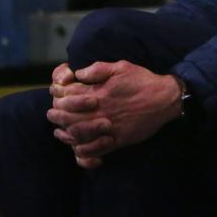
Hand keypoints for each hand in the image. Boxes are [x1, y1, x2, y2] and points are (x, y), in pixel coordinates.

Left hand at [47, 60, 181, 167]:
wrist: (165, 99)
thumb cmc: (143, 81)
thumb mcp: (121, 67)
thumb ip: (98, 69)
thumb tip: (78, 73)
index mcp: (99, 93)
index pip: (68, 97)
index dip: (58, 96)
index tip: (56, 95)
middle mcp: (100, 111)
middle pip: (68, 117)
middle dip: (56, 116)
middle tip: (52, 115)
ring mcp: (108, 127)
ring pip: (77, 135)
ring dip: (66, 134)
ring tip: (61, 132)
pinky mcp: (117, 140)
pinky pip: (93, 149)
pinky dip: (82, 150)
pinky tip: (77, 146)